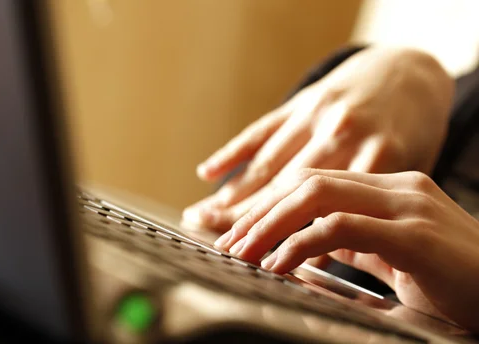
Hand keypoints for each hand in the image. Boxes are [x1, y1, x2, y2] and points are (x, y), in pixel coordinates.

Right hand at [183, 47, 452, 230]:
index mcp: (378, 155)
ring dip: (234, 193)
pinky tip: (208, 172)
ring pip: (268, 162)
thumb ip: (370, 206)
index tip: (260, 259)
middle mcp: (343, 133)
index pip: (320, 206)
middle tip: (223, 246)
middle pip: (285, 186)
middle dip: (250, 220)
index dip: (287, 235)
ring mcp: (317, 114)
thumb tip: (324, 254)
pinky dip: (232, 152)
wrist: (410, 71)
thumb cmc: (410, 134)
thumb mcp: (407, 172)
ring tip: (205, 217)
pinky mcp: (300, 101)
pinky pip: (260, 130)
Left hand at [215, 168, 478, 331]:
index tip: (239, 228)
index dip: (271, 202)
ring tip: (242, 251)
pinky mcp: (415, 234)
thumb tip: (314, 243)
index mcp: (390, 186)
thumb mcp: (395, 254)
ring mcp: (408, 205)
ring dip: (270, 224)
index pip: (315, 180)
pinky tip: (278, 263)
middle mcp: (398, 185)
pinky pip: (341, 227)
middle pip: (308, 181)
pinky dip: (300, 244)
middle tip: (229, 241)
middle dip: (260, 210)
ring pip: (317, 195)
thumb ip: (357, 241)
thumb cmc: (455, 280)